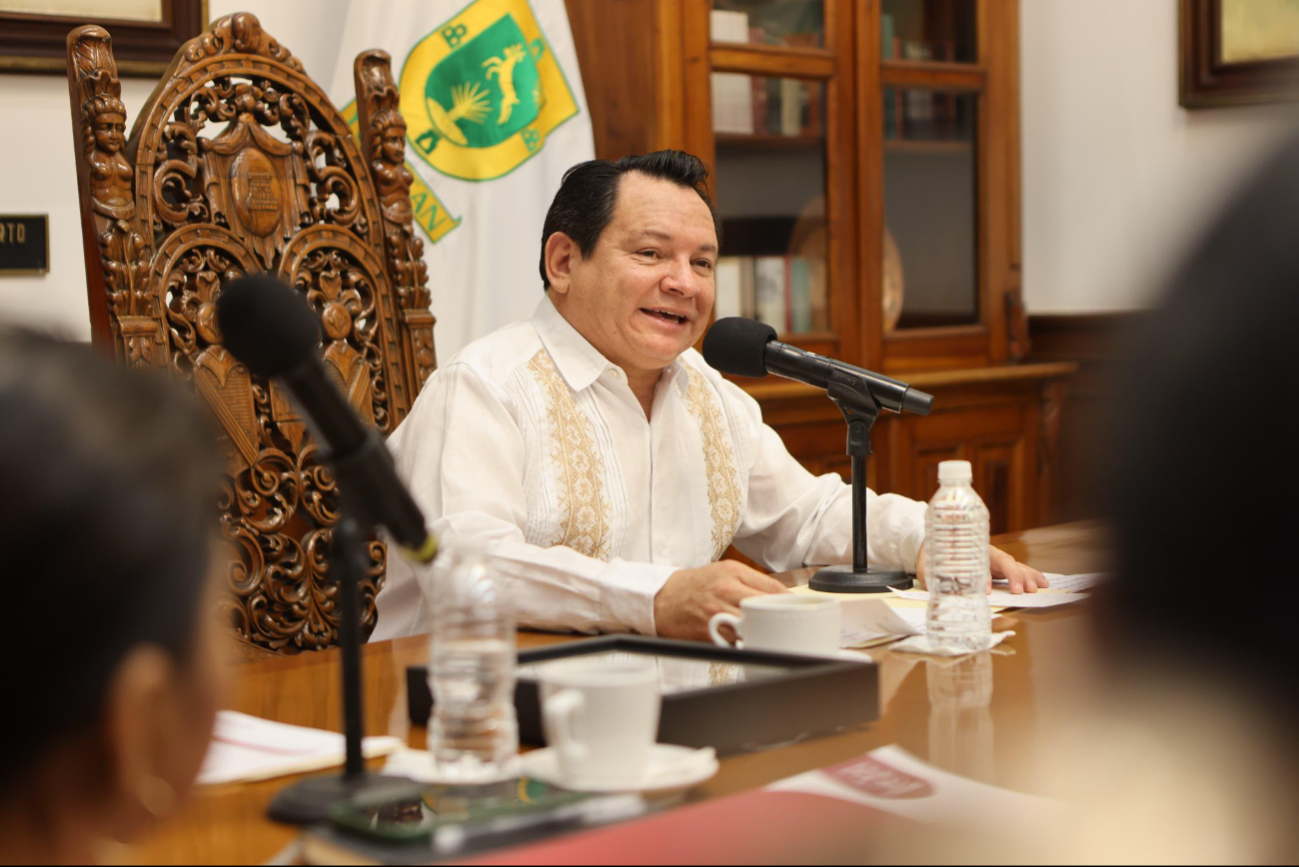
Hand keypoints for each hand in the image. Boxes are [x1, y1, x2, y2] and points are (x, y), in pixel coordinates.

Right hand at [653, 560, 788, 640]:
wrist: (663, 598)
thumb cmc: (696, 585)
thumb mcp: (724, 571)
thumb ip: (751, 580)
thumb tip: (780, 596)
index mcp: (733, 573)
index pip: (772, 588)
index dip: (788, 601)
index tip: (797, 608)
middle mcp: (725, 591)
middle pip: (765, 607)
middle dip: (778, 617)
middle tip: (787, 624)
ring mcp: (716, 612)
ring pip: (752, 626)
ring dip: (762, 632)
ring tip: (769, 634)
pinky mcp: (708, 631)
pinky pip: (734, 641)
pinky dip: (744, 642)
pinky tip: (748, 641)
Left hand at [915, 544, 1048, 593]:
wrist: (937, 545)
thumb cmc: (933, 554)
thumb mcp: (928, 564)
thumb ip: (930, 574)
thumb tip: (933, 586)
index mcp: (969, 551)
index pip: (980, 563)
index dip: (984, 577)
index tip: (986, 590)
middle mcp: (986, 554)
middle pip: (1004, 562)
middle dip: (1013, 576)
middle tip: (1020, 591)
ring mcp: (995, 561)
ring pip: (1015, 565)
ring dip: (1027, 576)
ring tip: (1036, 588)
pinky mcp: (1000, 568)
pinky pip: (1019, 570)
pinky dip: (1032, 575)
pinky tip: (1043, 582)